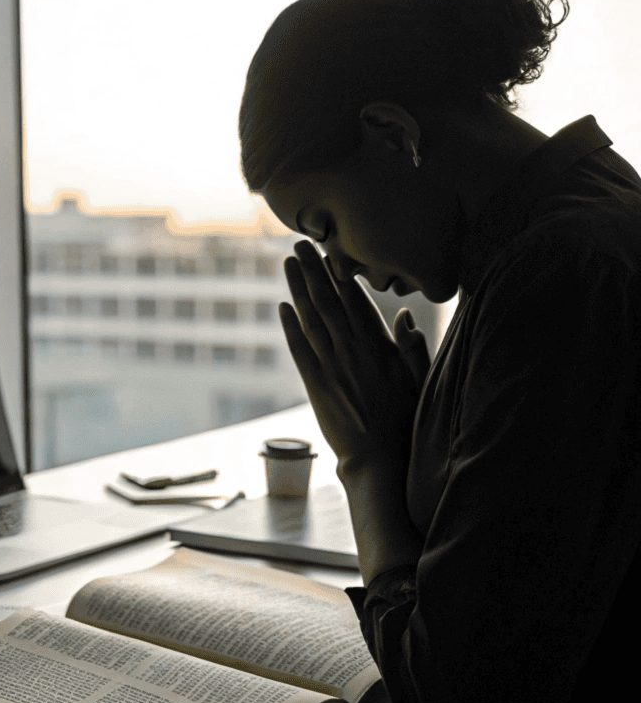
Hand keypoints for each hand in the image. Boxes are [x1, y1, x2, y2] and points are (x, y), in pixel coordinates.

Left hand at [280, 241, 425, 476]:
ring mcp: (333, 365)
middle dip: (314, 269)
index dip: (341, 274)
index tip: (331, 251)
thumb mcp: (420, 380)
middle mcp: (354, 349)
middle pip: (329, 300)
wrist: (380, 458)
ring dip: (298, 288)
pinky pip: (299, 347)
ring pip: (311, 317)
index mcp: (380, 346)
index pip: (357, 300)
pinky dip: (289, 325)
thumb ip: (412, 346)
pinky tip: (282, 306)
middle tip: (301, 244)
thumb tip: (403, 315)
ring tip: (289, 263)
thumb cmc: (404, 421)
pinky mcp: (315, 384)